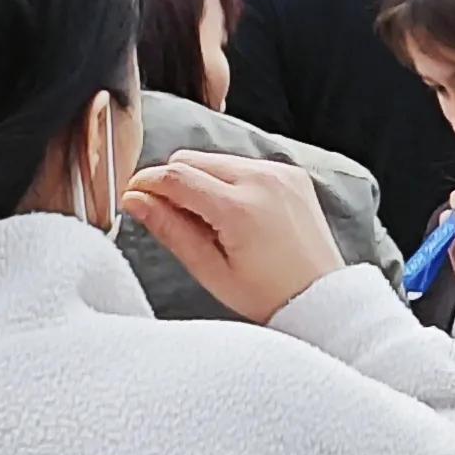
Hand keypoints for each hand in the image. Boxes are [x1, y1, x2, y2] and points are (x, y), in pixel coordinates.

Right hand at [121, 151, 350, 322]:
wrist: (322, 296)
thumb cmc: (267, 294)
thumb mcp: (209, 270)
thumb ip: (170, 229)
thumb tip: (135, 200)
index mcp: (239, 208)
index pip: (175, 176)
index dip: (145, 183)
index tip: (132, 197)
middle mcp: (262, 180)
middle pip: (191, 159)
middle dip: (172, 182)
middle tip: (172, 217)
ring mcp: (280, 173)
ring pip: (215, 158)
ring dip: (199, 180)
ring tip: (208, 222)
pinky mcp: (291, 174)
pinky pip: (243, 164)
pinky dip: (227, 181)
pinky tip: (233, 214)